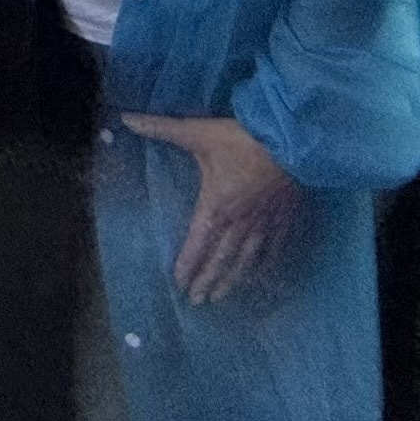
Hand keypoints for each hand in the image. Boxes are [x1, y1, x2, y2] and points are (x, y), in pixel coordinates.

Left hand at [120, 111, 303, 305]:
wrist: (293, 139)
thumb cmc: (242, 138)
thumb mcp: (198, 132)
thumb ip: (162, 128)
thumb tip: (126, 119)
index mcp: (216, 206)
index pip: (197, 242)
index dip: (188, 264)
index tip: (179, 283)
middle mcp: (240, 222)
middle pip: (221, 258)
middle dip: (207, 280)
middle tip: (198, 301)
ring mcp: (265, 224)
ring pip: (246, 260)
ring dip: (232, 280)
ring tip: (221, 298)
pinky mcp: (285, 220)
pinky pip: (274, 250)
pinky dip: (265, 268)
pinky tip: (260, 279)